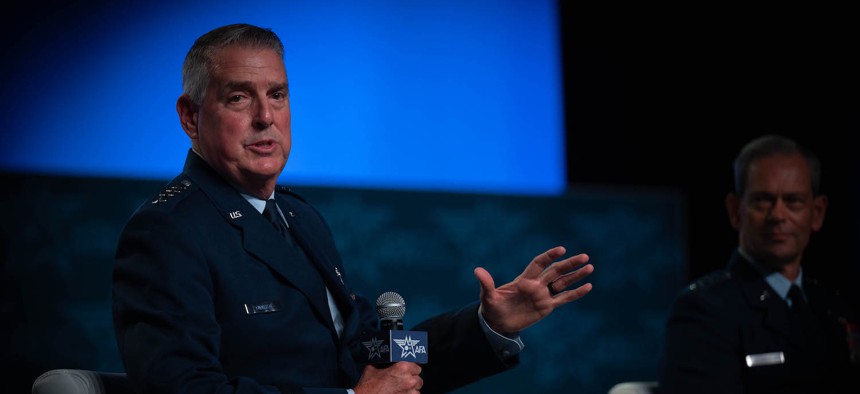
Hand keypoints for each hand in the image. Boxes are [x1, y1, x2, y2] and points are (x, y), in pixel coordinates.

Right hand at [353, 362, 422, 393]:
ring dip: (411, 390)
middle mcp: (409, 380)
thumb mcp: (373, 368)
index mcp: (402, 368)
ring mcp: (409, 393)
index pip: (417, 366)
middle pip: (418, 379)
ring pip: (417, 390)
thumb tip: (384, 359)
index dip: (412, 369)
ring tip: (402, 390)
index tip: (408, 371)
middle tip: (403, 381)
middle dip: (412, 379)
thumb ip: (382, 362)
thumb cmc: (368, 385)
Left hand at [475, 246, 592, 333]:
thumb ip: (486, 284)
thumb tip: (477, 270)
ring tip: (589, 267)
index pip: (539, 264)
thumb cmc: (492, 307)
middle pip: (555, 271)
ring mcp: (543, 295)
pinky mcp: (547, 307)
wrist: (497, 323)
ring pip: (562, 283)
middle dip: (569, 264)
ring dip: (575, 276)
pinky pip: (564, 299)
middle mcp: (536, 285)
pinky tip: (588, 286)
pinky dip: (575, 293)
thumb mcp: (487, 297)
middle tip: (584, 257)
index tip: (561, 249)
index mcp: (524, 279)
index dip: (550, 256)